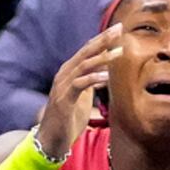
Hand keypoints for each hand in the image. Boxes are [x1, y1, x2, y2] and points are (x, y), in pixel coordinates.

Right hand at [37, 24, 119, 157]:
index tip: (119, 29)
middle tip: (118, 28)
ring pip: (83, 66)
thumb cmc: (68, 119)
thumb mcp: (82, 97)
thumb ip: (90, 83)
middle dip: (103, 40)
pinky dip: (93, 78)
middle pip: (85, 52)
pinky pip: (79, 85)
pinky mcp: (63, 99)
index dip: (102, 39)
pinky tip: (106, 77)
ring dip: (102, 58)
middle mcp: (64, 75)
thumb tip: (104, 73)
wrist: (51, 140)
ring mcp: (62, 86)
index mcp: (69, 72)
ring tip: (119, 52)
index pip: (87, 50)